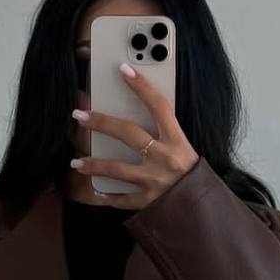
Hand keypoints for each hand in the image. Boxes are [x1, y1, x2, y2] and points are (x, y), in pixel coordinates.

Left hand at [69, 61, 199, 210]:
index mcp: (177, 141)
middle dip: (102, 123)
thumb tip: (136, 116)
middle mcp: (165, 159)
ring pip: (117, 168)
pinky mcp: (148, 202)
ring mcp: (155, 181)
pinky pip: (122, 198)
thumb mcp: (184, 150)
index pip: (159, 106)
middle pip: (128, 133)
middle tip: (79, 115)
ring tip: (76, 162)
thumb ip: (165, 135)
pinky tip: (95, 193)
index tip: (124, 69)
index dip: (141, 86)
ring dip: (93, 164)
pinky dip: (107, 196)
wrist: (203, 209)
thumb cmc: (192, 176)